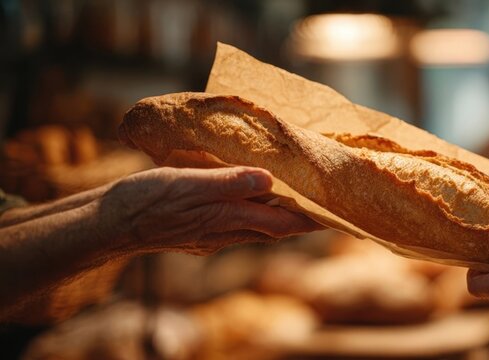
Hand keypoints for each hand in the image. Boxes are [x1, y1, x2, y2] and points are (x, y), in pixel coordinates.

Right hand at [98, 167, 322, 255]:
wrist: (109, 222)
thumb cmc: (147, 200)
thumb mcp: (188, 183)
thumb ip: (229, 182)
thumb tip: (268, 179)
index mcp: (227, 218)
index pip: (281, 223)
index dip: (310, 220)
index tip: (336, 215)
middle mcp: (225, 231)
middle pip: (274, 227)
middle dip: (301, 219)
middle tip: (326, 207)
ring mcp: (211, 234)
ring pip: (256, 226)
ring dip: (279, 217)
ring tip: (299, 203)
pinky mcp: (198, 230)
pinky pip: (237, 223)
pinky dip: (254, 213)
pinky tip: (252, 201)